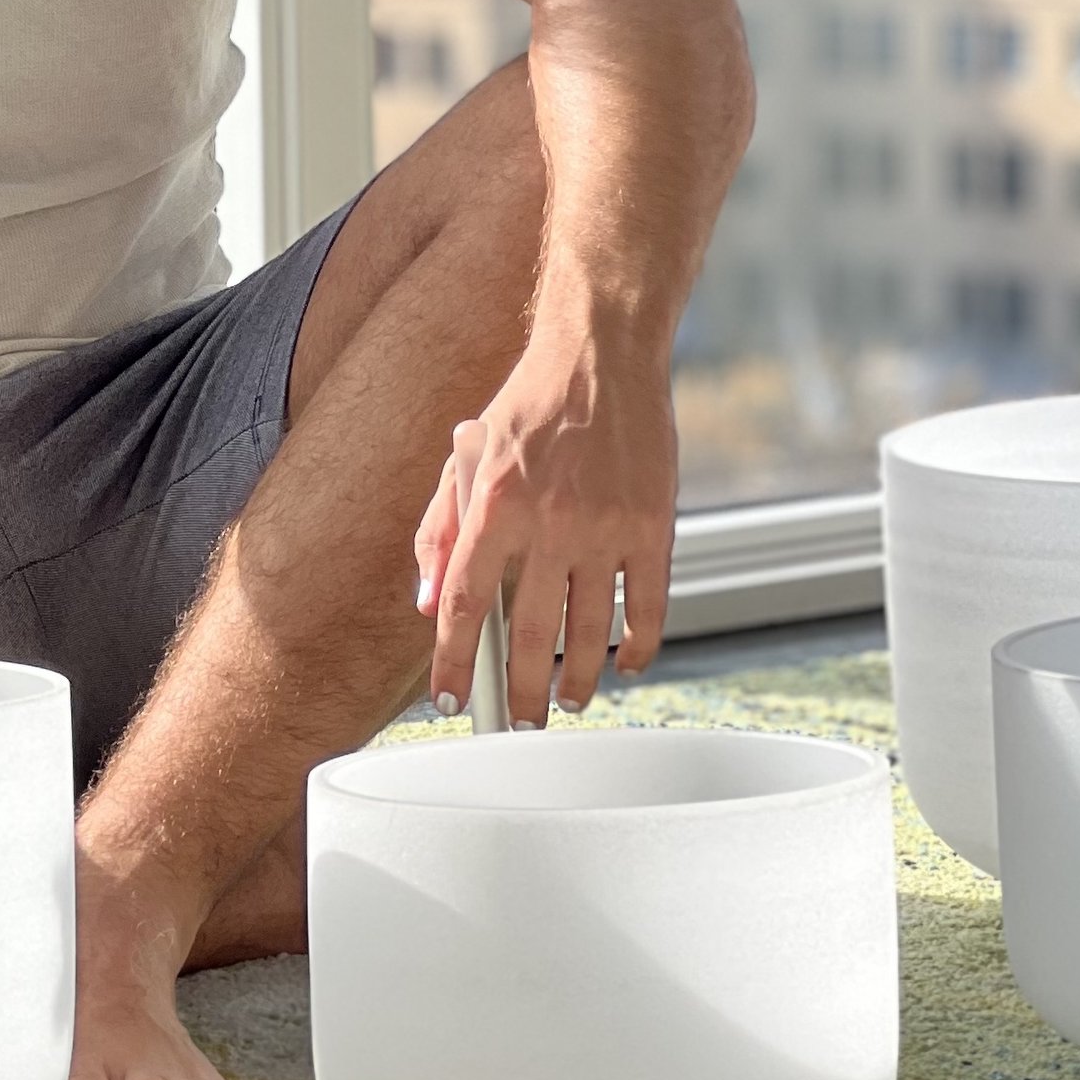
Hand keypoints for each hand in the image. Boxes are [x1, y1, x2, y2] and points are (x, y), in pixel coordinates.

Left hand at [411, 318, 676, 723]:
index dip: (452, 659)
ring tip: (569, 703)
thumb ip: (439, 532)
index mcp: (493, 506)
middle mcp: (547, 523)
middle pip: (527, 633)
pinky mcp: (653, 526)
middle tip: (519, 725)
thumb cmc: (525, 407)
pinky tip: (626, 664)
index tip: (450, 700)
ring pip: (588, 630)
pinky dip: (637, 644)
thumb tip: (426, 606)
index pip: (463, 603)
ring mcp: (605, 528)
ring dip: (577, 679)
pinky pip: (647, 604)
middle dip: (520, 692)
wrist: (602, 354)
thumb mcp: (464, 459)